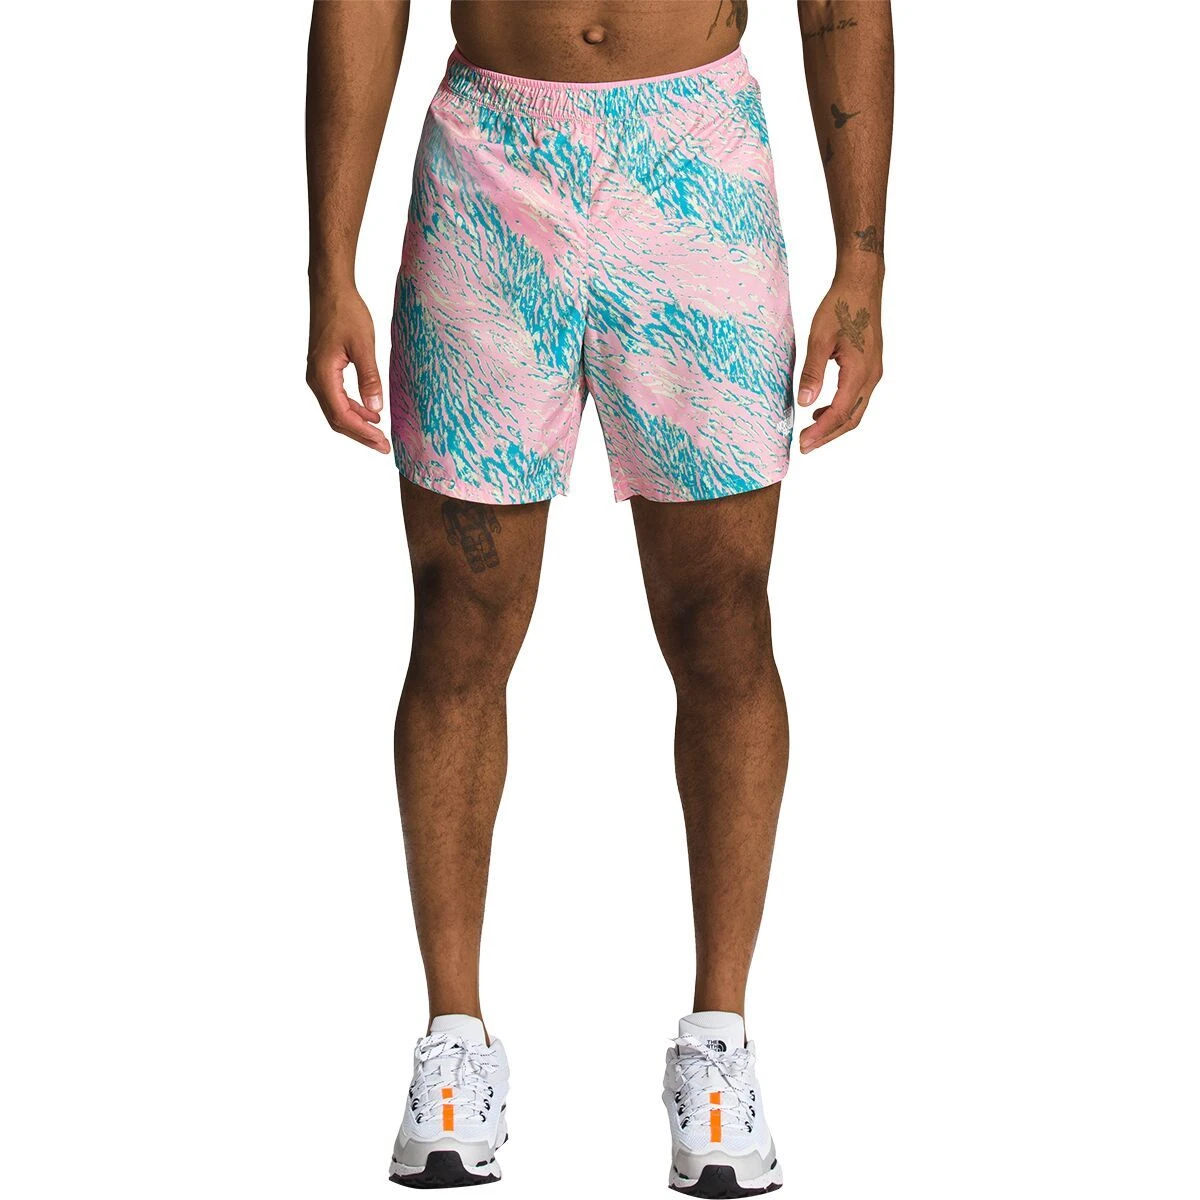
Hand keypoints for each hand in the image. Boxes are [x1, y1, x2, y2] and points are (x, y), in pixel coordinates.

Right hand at [306, 284, 389, 453]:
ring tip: (380, 434)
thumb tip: (376, 408)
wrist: (330, 289)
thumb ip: (370, 378)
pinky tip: (371, 412)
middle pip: (337, 419)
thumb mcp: (364, 346)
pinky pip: (337, 398)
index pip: (343, 416)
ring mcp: (318, 375)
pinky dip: (354, 409)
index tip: (383, 443)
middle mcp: (316, 379)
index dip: (363, 433)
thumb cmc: (346, 312)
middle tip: (384, 447)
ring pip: (336, 410)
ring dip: (358, 424)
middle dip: (361, 435)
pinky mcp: (323, 370)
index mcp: (323, 376)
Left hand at [796, 276, 883, 452]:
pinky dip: (840, 410)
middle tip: (804, 447)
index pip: (840, 412)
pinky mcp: (870, 367)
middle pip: (851, 418)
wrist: (861, 285)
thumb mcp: (820, 338)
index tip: (803, 444)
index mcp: (860, 371)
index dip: (821, 432)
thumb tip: (805, 403)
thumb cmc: (840, 306)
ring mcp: (873, 372)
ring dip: (834, 425)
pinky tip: (821, 411)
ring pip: (856, 410)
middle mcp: (872, 376)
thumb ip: (812, 372)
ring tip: (810, 433)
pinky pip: (857, 398)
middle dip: (828, 435)